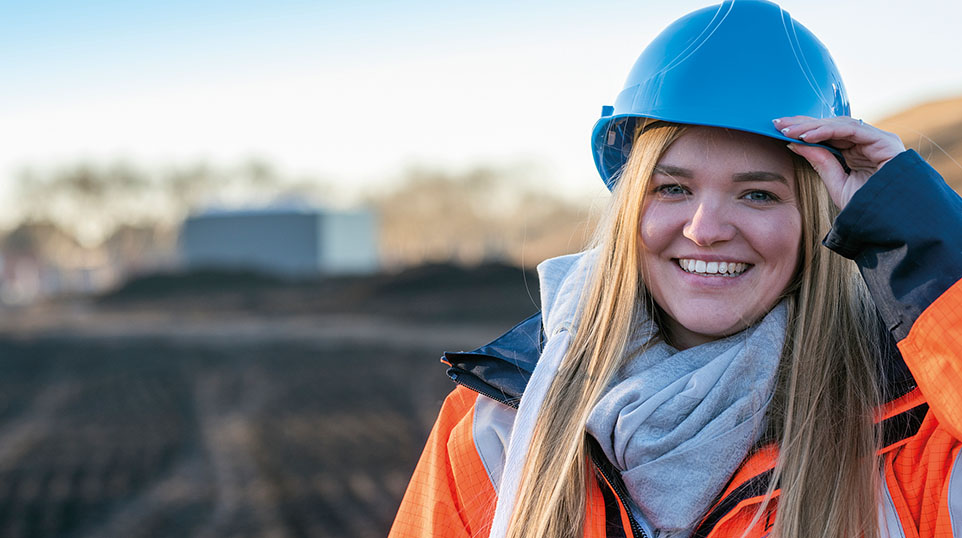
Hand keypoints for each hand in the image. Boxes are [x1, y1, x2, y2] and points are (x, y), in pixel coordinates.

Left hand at [773, 116, 904, 209]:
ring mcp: (877, 140)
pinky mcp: (884, 141)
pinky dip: (828, 131)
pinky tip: (807, 136)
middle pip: (830, 126)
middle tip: (777, 123)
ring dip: (811, 126)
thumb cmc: (867, 207)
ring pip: (839, 124)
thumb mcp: (837, 183)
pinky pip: (851, 130)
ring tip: (788, 131)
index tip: (777, 129)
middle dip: (802, 123)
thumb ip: (820, 162)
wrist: (892, 222)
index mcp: (855, 151)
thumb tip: (795, 143)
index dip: (802, 130)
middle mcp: (866, 142)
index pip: (826, 134)